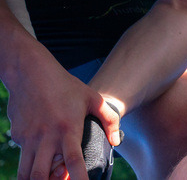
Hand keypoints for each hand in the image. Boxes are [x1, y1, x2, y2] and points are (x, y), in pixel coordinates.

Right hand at [6, 48, 120, 179]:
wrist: (30, 72)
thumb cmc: (65, 85)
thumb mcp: (92, 98)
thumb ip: (109, 118)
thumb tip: (116, 141)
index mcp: (68, 129)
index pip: (74, 161)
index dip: (79, 179)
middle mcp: (46, 137)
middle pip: (41, 175)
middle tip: (61, 179)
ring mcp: (28, 138)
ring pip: (25, 173)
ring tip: (50, 175)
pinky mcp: (17, 136)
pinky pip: (23, 156)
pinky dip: (30, 162)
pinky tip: (40, 152)